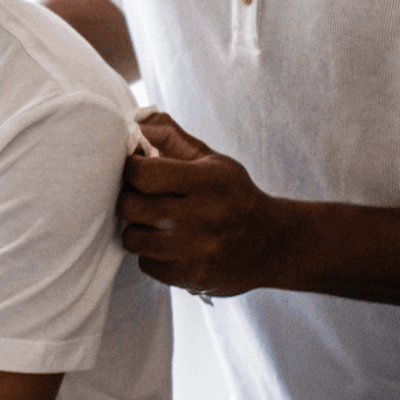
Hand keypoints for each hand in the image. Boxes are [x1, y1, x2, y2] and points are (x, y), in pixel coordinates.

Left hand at [118, 113, 292, 296]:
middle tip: (141, 195)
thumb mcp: (213, 161)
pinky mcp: (192, 277)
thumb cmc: (233, 196)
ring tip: (154, 221)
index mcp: (210, 181)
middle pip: (132, 206)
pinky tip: (169, 244)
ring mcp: (197, 251)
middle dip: (130, 197)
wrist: (270, 244)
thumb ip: (172, 138)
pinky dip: (151, 254)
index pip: (144, 173)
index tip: (136, 167)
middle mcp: (204, 217)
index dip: (130, 168)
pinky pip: (145, 264)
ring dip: (137, 228)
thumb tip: (135, 121)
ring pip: (133, 238)